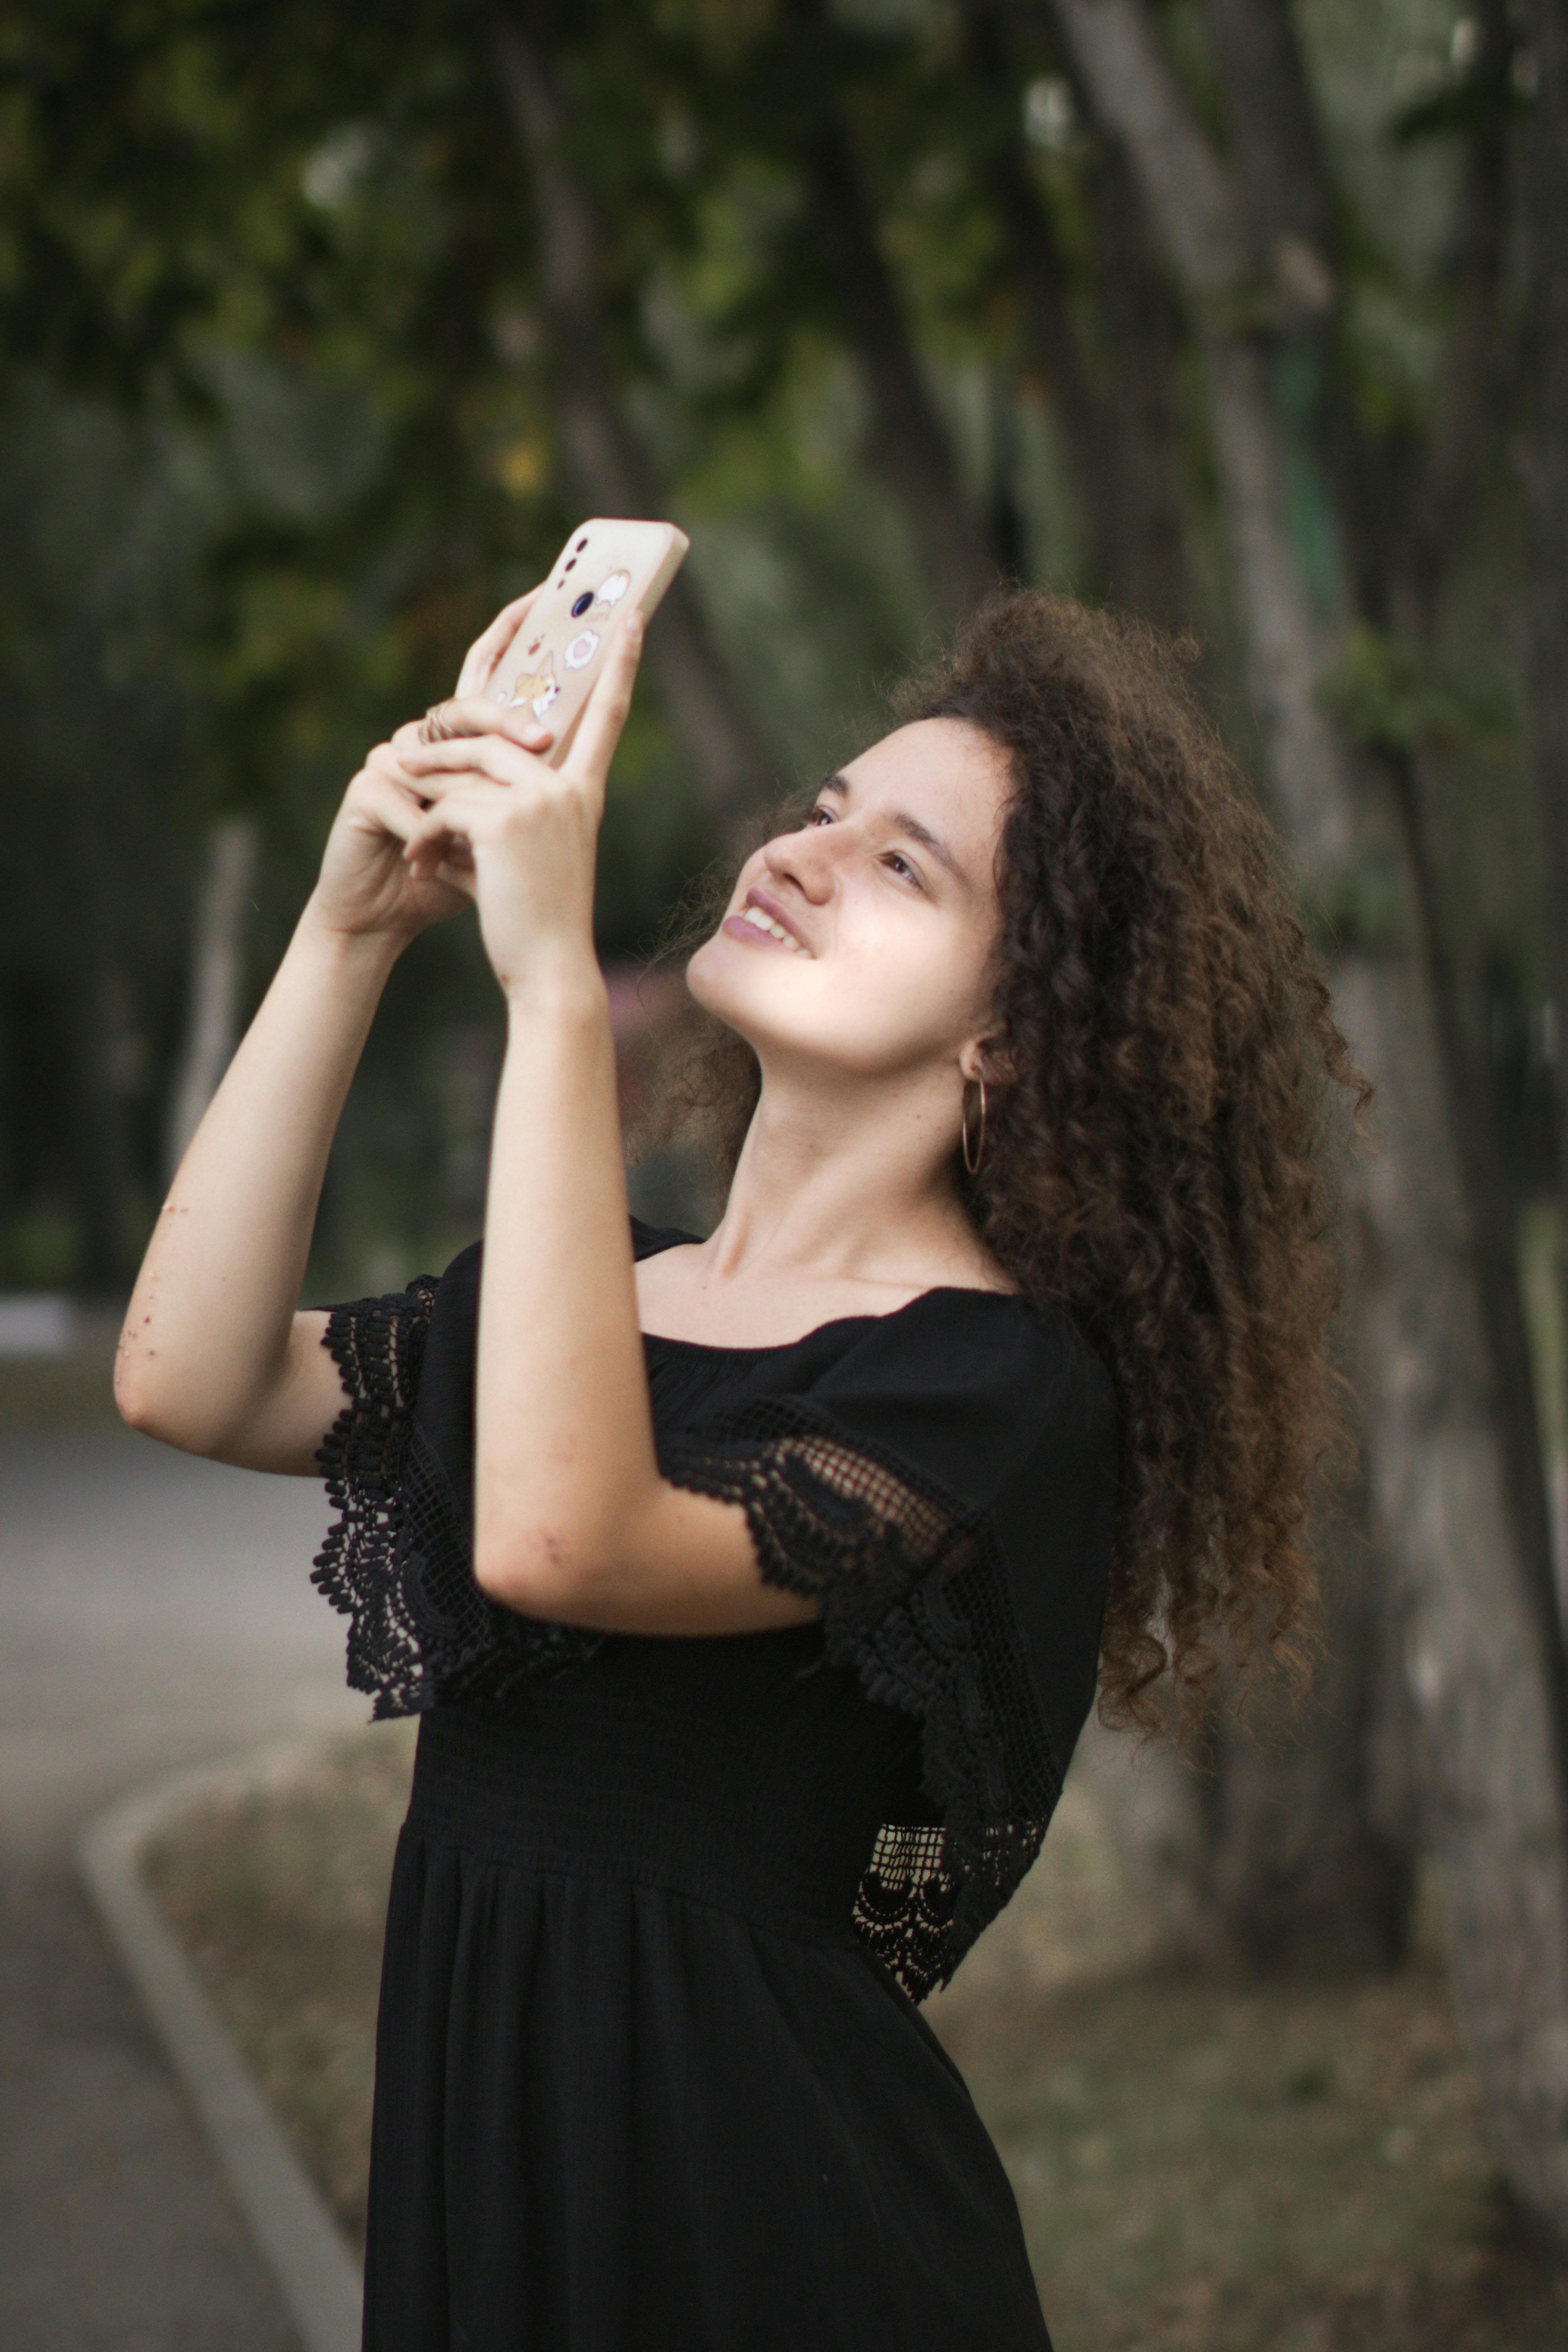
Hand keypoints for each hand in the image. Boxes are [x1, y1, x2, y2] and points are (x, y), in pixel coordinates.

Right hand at [306, 588, 555, 943]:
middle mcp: (425, 738)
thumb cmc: (451, 874)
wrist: (386, 917)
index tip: (548, 589)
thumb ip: (524, 786)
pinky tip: (433, 861)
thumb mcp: (502, 828)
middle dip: (508, 722)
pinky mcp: (365, 790)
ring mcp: (390, 758)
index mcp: (462, 740)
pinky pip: (410, 801)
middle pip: (469, 706)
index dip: (514, 627)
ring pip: (443, 756)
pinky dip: (431, 834)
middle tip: (544, 740)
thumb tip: (575, 744)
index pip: (490, 669)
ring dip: (470, 799)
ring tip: (487, 831)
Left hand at [391, 609, 644, 994]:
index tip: (632, 617)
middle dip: (444, 750)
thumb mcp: (531, 855)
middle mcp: (568, 788)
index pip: (607, 716)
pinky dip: (426, 833)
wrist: (549, 970)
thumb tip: (457, 778)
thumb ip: (509, 807)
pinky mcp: (504, 821)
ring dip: (426, 794)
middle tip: (403, 761)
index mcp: (583, 794)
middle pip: (499, 733)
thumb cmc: (537, 923)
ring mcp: (539, 801)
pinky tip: (422, 866)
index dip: (621, 665)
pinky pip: (446, 805)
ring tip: (409, 828)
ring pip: (463, 767)